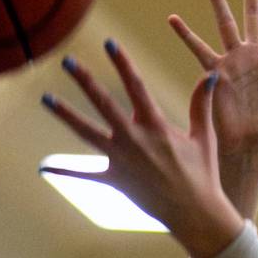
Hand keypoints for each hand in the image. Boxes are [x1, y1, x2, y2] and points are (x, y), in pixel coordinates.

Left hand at [40, 43, 242, 257]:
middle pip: (103, 104)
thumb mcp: (204, 137)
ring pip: (87, 132)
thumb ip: (201, 104)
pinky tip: (45, 166)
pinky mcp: (115, 181)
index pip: (136, 86)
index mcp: (155, 126)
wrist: (195, 213)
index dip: (122, 63)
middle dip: (85, 81)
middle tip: (67, 61)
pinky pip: (86, 174)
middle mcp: (134, 139)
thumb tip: (211, 75)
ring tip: (46, 99)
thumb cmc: (203, 175)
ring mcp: (121, 160)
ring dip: (66, 115)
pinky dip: (66, 170)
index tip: (109, 43)